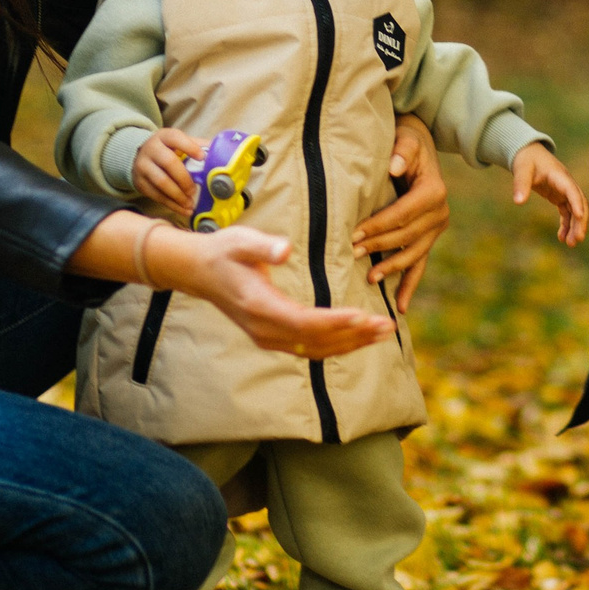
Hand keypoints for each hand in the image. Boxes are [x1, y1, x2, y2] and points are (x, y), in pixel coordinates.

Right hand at [131, 127, 207, 220]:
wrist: (139, 156)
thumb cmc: (167, 150)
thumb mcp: (178, 143)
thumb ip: (197, 146)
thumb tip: (221, 153)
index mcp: (164, 137)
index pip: (176, 138)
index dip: (190, 147)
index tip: (202, 157)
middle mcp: (151, 149)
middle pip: (169, 163)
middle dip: (184, 179)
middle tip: (194, 190)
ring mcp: (143, 166)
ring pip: (161, 182)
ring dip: (178, 196)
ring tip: (190, 204)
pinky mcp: (140, 183)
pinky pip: (156, 195)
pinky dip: (171, 205)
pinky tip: (183, 210)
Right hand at [167, 225, 392, 357]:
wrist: (200, 272)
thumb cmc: (224, 251)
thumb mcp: (240, 240)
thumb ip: (263, 246)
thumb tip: (285, 250)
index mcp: (259, 307)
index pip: (303, 321)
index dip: (334, 322)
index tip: (363, 315)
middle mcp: (265, 330)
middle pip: (316, 341)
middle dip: (355, 335)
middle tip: (387, 325)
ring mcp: (268, 338)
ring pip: (317, 349)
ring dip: (352, 343)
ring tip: (383, 333)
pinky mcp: (274, 339)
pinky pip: (311, 348)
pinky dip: (339, 345)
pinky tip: (360, 337)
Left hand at [355, 116, 450, 313]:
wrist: (419, 146)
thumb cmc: (407, 141)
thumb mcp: (407, 138)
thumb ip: (402, 151)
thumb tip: (393, 167)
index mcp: (434, 191)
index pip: (402, 214)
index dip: (378, 226)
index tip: (354, 233)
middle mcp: (440, 213)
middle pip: (405, 237)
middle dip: (377, 247)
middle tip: (350, 253)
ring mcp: (436, 229)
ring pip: (412, 254)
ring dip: (391, 268)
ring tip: (368, 277)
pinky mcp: (429, 238)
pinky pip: (420, 264)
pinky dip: (409, 285)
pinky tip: (399, 306)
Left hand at [512, 142, 588, 246]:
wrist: (528, 153)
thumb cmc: (526, 160)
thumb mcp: (521, 170)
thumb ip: (520, 185)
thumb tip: (518, 202)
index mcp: (560, 176)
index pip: (571, 190)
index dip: (576, 203)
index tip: (579, 217)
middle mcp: (566, 184)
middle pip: (579, 203)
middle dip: (580, 222)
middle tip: (577, 240)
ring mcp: (564, 191)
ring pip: (575, 210)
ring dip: (574, 226)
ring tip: (570, 244)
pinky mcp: (560, 196)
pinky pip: (567, 212)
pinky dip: (566, 225)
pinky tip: (561, 238)